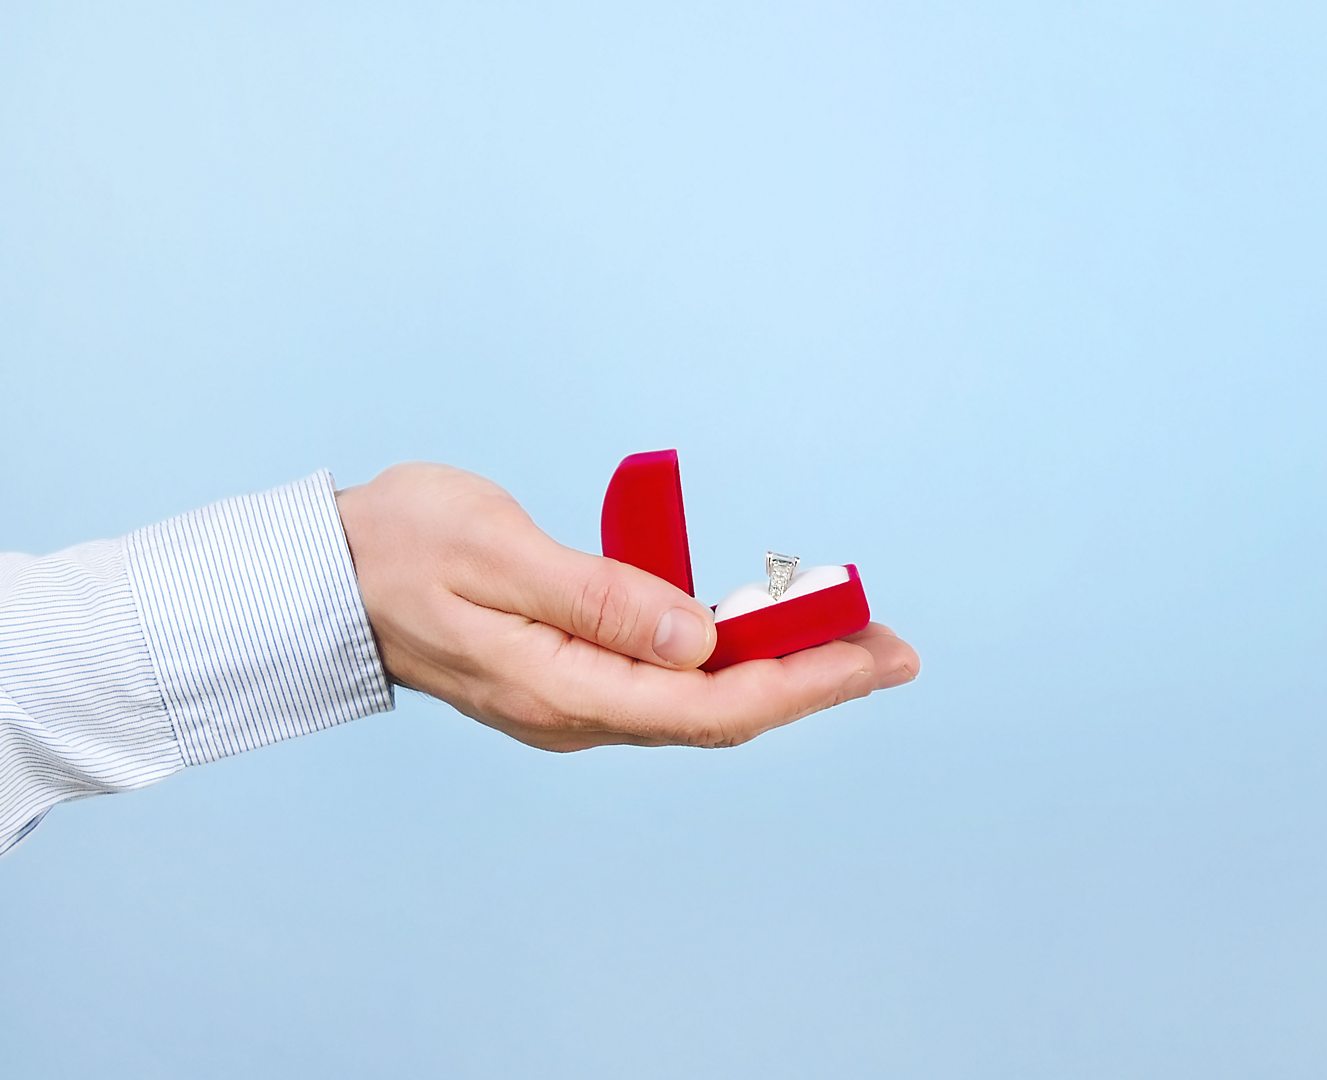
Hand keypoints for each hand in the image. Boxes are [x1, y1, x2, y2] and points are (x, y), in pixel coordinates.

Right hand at [333, 463, 918, 750]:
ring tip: (854, 631)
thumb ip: (599, 597)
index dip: (803, 683)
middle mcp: (580, 714)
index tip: (875, 655)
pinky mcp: (576, 680)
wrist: (325, 578)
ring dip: (782, 668)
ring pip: (704, 701)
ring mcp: (578, 702)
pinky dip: (733, 656)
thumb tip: (700, 640)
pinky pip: (673, 682)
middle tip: (896, 647)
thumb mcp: (496, 552)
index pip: (713, 707)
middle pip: (724, 713)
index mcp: (564, 691)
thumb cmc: (400, 548)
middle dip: (816, 679)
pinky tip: (770, 629)